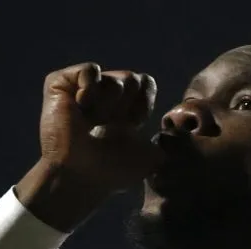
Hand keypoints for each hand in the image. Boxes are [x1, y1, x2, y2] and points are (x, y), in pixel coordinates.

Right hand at [16, 63, 163, 230]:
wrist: (80, 175)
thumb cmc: (110, 173)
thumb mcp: (151, 159)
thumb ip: (172, 146)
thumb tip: (190, 136)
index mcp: (124, 111)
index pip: (146, 84)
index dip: (143, 104)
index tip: (132, 126)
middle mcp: (104, 98)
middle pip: (132, 79)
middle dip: (125, 105)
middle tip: (108, 127)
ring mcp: (82, 90)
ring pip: (114, 78)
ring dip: (107, 104)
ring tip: (91, 123)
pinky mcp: (61, 84)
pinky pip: (90, 70)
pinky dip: (90, 88)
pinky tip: (82, 107)